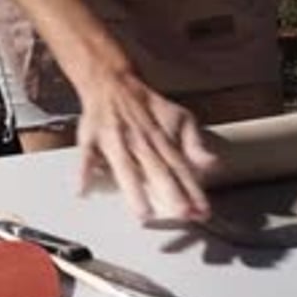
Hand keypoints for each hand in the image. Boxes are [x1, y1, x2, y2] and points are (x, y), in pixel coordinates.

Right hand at [76, 68, 218, 222]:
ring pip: (126, 167)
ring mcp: (115, 139)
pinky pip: (86, 156)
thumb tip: (213, 164)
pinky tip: (83, 190)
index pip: (180, 168)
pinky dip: (84, 171)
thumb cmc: (146, 106)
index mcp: (161, 138)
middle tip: (183, 214)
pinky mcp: (91, 138)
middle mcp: (140, 141)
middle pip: (158, 170)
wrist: (113, 81)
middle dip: (171, 192)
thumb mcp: (180, 118)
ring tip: (144, 214)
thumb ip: (195, 145)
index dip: (192, 190)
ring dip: (135, 190)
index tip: (201, 210)